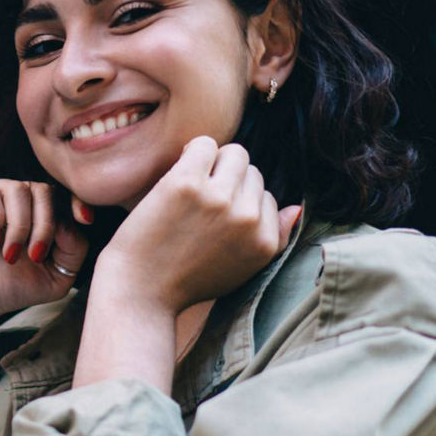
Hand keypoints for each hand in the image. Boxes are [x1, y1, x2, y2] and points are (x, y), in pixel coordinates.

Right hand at [0, 178, 92, 326]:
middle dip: (45, 224)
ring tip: (9, 255)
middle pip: (43, 190)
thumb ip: (75, 247)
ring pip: (18, 189)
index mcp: (33, 211)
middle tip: (34, 255)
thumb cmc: (9, 288)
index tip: (85, 220)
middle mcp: (10, 197)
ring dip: (20, 226)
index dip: (75, 202)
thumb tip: (72, 219)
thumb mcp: (57, 275)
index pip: (60, 194)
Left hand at [96, 137, 301, 314]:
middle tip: (199, 203)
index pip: (268, 197)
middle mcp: (248, 218)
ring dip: (213, 163)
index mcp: (265, 241)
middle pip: (252, 173)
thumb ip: (274, 240)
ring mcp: (218, 198)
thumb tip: (296, 208)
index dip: (240, 204)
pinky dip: (192, 151)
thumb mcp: (241, 270)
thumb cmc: (184, 282)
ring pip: (234, 153)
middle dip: (229, 182)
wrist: (139, 292)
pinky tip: (179, 170)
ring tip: (191, 186)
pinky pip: (204, 144)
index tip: (215, 219)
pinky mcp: (187, 183)